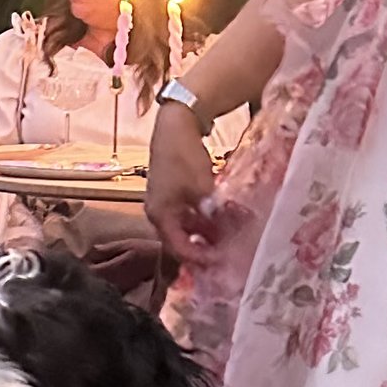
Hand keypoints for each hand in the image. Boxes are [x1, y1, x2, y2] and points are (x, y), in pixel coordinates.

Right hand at [145, 107, 228, 263]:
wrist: (175, 125)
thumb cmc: (185, 157)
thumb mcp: (202, 188)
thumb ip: (213, 214)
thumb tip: (227, 233)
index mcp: (161, 215)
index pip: (178, 249)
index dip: (200, 258)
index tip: (221, 261)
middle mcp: (158, 213)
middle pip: (180, 241)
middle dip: (203, 248)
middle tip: (226, 254)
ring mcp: (164, 202)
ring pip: (185, 228)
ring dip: (205, 234)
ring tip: (228, 238)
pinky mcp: (171, 193)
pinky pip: (187, 214)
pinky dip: (203, 219)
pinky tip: (221, 218)